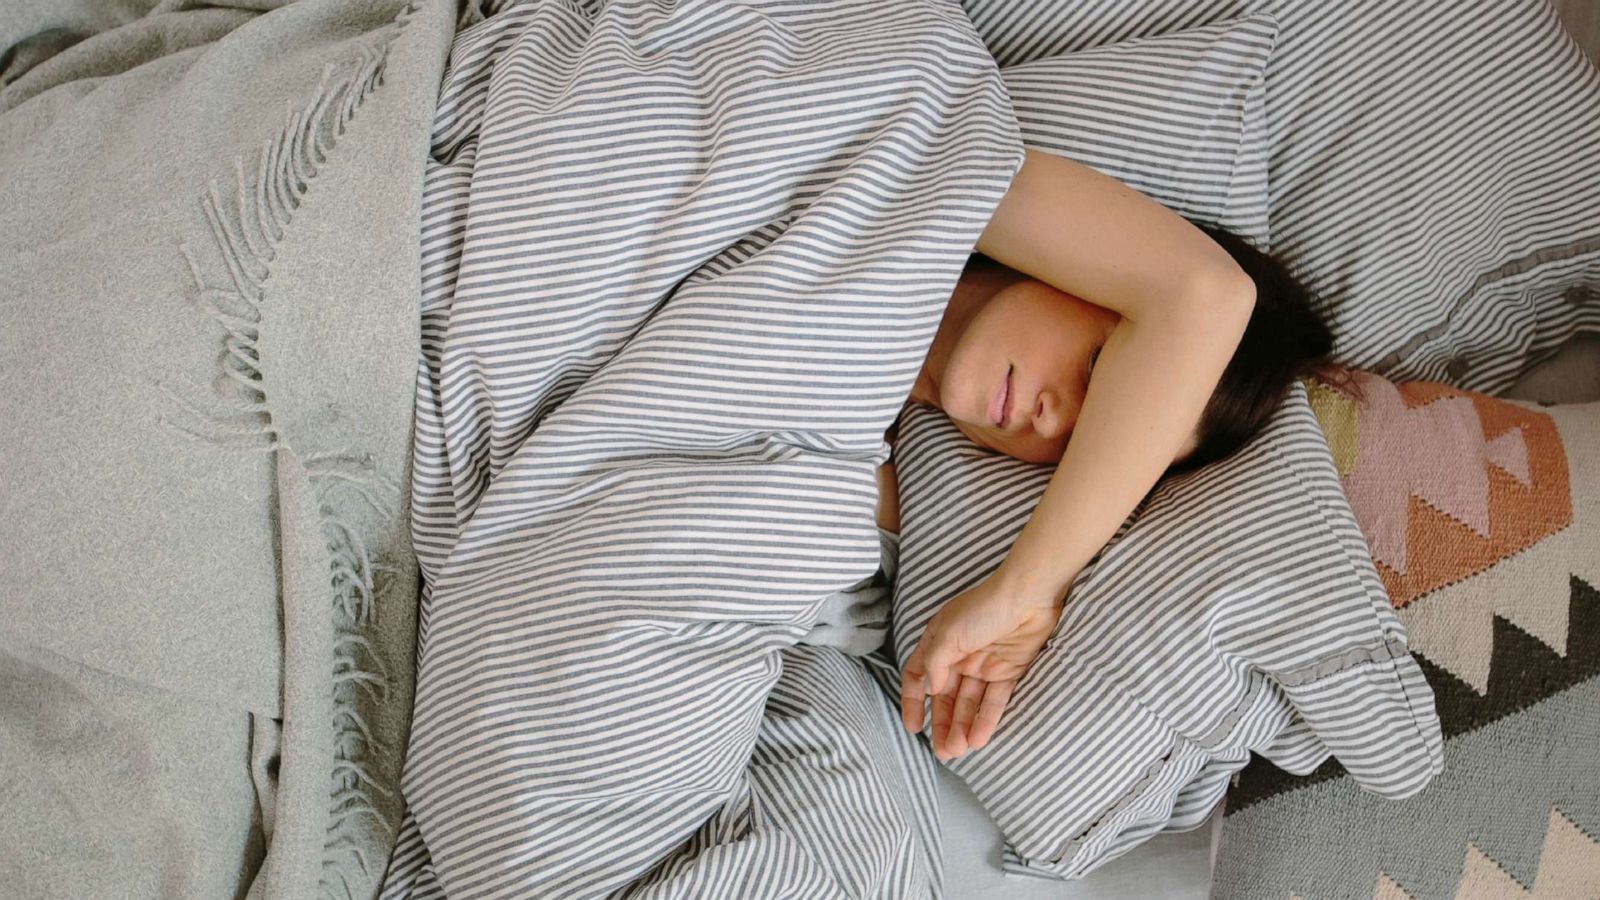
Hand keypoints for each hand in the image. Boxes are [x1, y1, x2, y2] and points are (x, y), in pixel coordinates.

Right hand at [898, 567, 1065, 759]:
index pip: (919, 677)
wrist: (1028, 596)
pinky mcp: (1008, 671)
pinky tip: (978, 739)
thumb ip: (935, 663)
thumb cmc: (984, 607)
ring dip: (962, 726)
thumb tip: (930, 690)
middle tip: (943, 751)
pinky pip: (994, 701)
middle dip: (942, 724)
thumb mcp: (948, 633)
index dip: (913, 702)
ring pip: (969, 703)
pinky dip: (986, 720)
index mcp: (939, 643)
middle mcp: (958, 656)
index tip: (912, 727)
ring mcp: (984, 665)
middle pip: (945, 697)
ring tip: (958, 750)